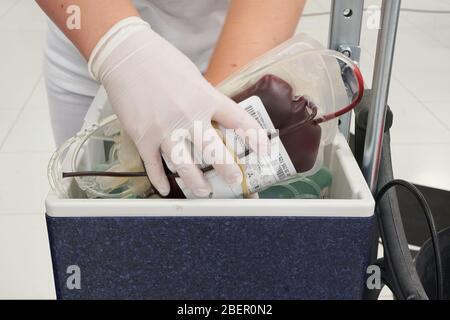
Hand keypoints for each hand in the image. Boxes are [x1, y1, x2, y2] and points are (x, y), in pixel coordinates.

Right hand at [89, 18, 267, 196]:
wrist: (126, 56)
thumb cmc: (160, 60)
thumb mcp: (194, 77)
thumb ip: (205, 99)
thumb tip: (214, 117)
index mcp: (206, 98)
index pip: (238, 120)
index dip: (255, 137)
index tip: (264, 150)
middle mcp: (189, 117)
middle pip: (214, 151)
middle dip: (228, 170)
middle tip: (235, 181)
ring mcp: (165, 130)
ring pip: (185, 165)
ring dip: (196, 183)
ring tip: (204, 192)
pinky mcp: (143, 137)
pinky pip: (154, 165)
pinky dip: (160, 180)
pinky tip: (166, 189)